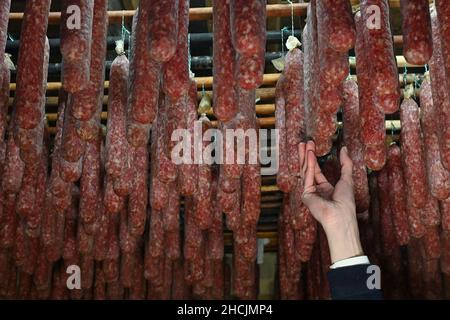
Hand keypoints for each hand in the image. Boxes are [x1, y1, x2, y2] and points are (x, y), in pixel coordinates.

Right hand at [299, 141, 362, 263]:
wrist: (341, 216)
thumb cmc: (346, 202)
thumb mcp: (347, 178)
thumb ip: (345, 163)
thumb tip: (344, 149)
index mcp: (325, 189)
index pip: (316, 171)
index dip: (313, 159)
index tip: (310, 146)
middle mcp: (315, 190)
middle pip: (308, 170)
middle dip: (306, 156)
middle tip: (304, 142)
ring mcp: (309, 193)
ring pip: (306, 172)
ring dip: (305, 157)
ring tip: (305, 144)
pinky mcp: (306, 195)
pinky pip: (307, 177)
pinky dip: (309, 165)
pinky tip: (310, 155)